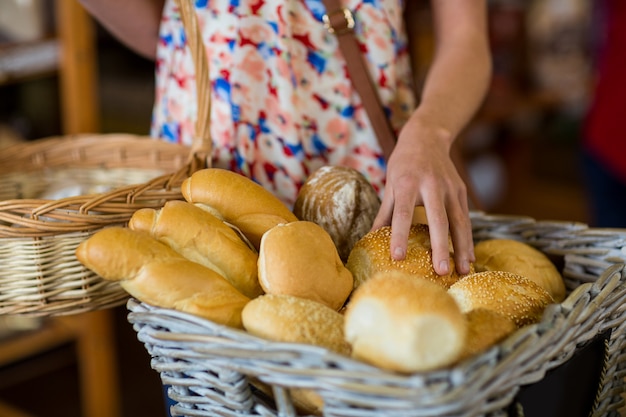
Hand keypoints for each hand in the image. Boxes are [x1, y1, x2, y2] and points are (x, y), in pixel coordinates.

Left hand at [371, 116, 474, 274]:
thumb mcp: (390, 184)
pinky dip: (468, 239)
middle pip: (438, 220)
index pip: (403, 213)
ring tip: (462, 271)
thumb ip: (384, 213)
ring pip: (459, 221)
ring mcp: (451, 188)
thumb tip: (370, 239)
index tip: (398, 257)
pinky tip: (468, 258)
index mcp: (408, 183)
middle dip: (440, 247)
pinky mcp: (462, 191)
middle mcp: (432, 185)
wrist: (427, 137)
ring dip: (462, 248)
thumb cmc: (403, 164)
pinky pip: (466, 219)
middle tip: (440, 272)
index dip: (399, 235)